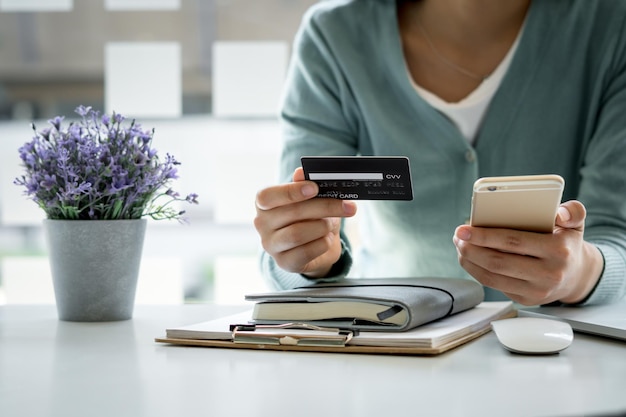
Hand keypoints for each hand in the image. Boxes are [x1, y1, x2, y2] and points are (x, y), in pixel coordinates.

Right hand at [254, 167, 356, 276]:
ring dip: (323, 227)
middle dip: (324, 207)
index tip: (315, 188)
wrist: (316, 245)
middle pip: (292, 213)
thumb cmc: (310, 216)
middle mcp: (262, 225)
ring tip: (331, 224)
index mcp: (264, 204)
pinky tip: (327, 239)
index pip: (267, 197)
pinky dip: (322, 244)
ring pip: (298, 234)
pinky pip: (306, 252)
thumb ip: (305, 184)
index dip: (291, 191)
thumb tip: (301, 172)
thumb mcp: (310, 198)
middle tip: (347, 206)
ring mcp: (271, 246)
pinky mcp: (285, 262)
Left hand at [453, 200, 602, 304]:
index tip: (465, 228)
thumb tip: (559, 213)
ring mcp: (536, 291)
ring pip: (492, 277)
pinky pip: (494, 285)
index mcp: (558, 251)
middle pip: (498, 262)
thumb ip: (573, 211)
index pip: (513, 242)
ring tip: (460, 245)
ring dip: (469, 261)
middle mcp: (548, 274)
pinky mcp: (526, 300)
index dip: (485, 235)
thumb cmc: (567, 243)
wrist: (576, 276)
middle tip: (458, 236)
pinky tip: (469, 258)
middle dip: (471, 249)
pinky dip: (477, 271)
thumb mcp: (575, 223)